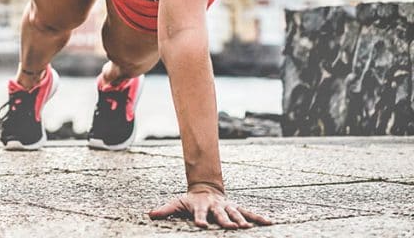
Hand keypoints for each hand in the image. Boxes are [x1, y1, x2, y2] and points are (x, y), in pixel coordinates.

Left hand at [149, 185, 271, 228]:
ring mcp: (227, 207)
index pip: (199, 214)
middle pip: (221, 214)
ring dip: (242, 220)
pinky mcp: (236, 208)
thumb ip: (165, 210)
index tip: (201, 225)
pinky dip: (259, 217)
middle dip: (226, 220)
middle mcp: (215, 206)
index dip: (200, 219)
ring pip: (236, 213)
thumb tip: (149, 214)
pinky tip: (269, 222)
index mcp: (200, 207)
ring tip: (248, 228)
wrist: (204, 190)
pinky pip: (249, 213)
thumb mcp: (177, 204)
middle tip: (231, 227)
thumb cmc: (190, 202)